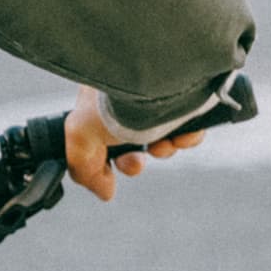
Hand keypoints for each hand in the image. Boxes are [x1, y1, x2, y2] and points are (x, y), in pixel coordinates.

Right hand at [62, 85, 204, 202]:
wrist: (156, 79)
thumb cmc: (114, 99)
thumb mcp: (80, 137)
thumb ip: (84, 170)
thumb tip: (105, 191)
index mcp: (97, 97)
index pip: (96, 134)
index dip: (102, 158)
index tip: (107, 172)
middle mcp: (126, 95)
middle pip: (129, 139)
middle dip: (132, 160)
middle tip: (137, 162)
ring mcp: (158, 96)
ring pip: (160, 136)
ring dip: (161, 151)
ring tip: (161, 146)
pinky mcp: (188, 99)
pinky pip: (189, 126)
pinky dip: (186, 138)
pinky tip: (181, 137)